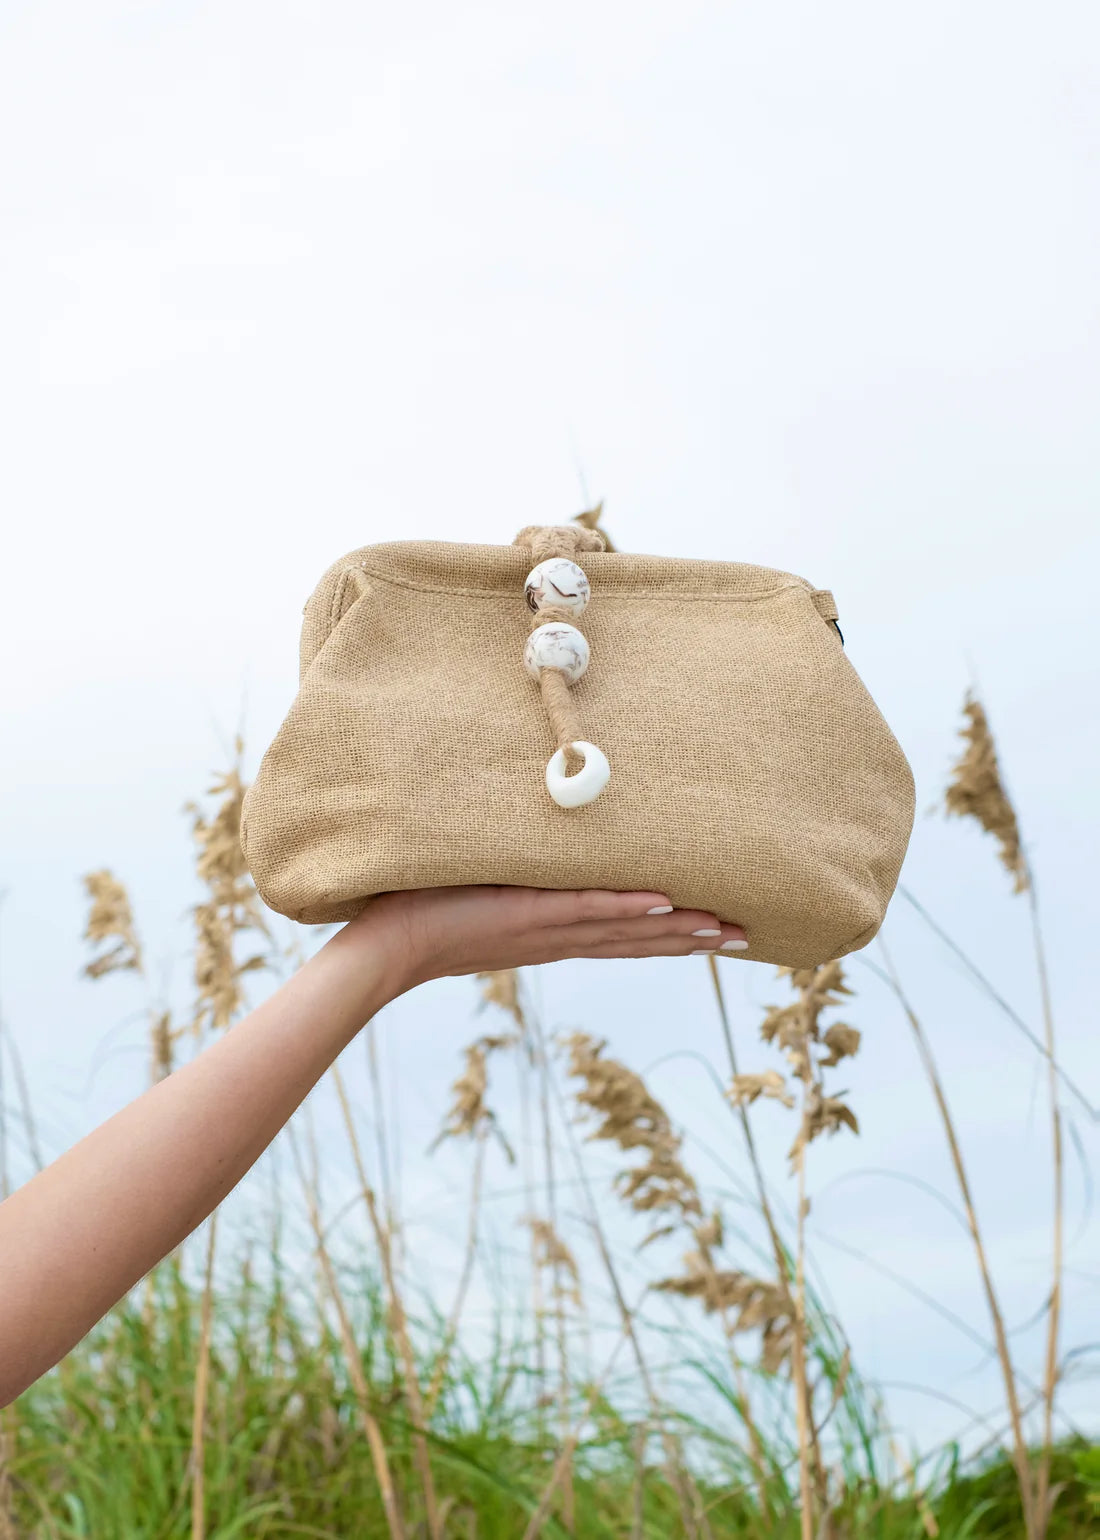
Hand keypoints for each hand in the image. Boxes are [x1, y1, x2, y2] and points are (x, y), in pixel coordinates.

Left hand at [346, 886, 747, 998]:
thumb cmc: (421, 915)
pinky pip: (581, 910)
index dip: (669, 935)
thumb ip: (511, 875)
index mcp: (551, 936)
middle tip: (744, 937)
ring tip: (724, 929)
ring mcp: (545, 930)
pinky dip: (622, 909)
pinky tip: (660, 904)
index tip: (713, 931)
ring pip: (623, 930)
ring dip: (674, 930)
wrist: (383, 946)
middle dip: (692, 940)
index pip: (622, 937)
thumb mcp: (480, 891)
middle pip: (638, 942)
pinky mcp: (523, 916)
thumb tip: (526, 839)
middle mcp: (558, 939)